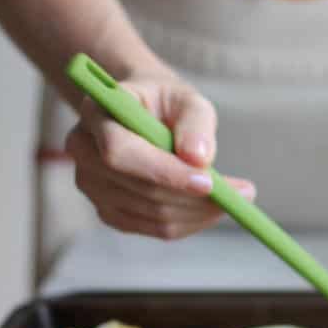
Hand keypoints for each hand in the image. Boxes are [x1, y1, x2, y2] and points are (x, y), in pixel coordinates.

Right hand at [65, 74, 255, 238]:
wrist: (143, 112)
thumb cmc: (166, 102)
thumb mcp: (187, 98)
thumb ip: (195, 123)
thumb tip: (199, 158)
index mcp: (96, 113)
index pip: (120, 153)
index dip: (163, 172)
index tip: (209, 182)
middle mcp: (83, 151)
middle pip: (139, 189)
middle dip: (194, 197)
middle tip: (243, 193)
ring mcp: (91, 185)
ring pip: (151, 213)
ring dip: (198, 212)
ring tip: (235, 197)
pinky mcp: (107, 210)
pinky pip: (153, 228)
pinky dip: (189, 222)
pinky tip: (210, 208)